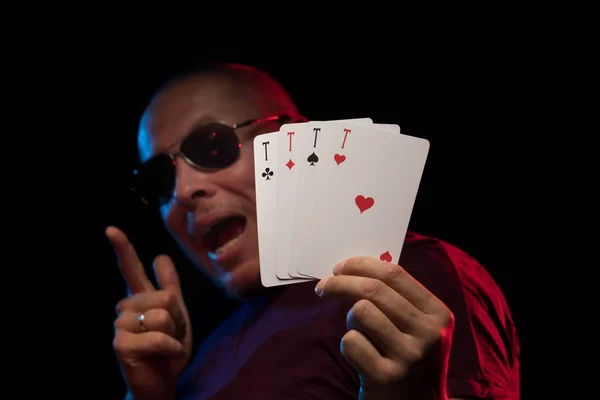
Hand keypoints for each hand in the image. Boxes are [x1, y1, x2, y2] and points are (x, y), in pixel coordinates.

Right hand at [107, 227, 191, 399]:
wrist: (161, 381)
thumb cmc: (168, 348)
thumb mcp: (177, 314)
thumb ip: (169, 287)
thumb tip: (161, 256)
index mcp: (140, 298)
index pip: (131, 269)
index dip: (123, 248)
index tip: (111, 230)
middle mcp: (126, 307)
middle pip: (165, 296)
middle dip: (178, 318)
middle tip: (170, 336)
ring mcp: (120, 325)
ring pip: (161, 315)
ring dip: (174, 335)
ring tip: (165, 346)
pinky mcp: (120, 344)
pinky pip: (157, 337)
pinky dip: (169, 348)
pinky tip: (165, 355)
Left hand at [315, 257, 453, 399]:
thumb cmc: (410, 360)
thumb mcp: (418, 327)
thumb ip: (397, 298)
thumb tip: (354, 268)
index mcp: (438, 314)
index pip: (393, 273)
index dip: (360, 265)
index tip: (339, 268)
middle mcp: (429, 333)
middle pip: (373, 290)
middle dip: (340, 283)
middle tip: (323, 287)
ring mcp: (410, 356)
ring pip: (361, 311)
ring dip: (350, 318)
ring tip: (358, 332)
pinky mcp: (388, 376)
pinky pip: (351, 342)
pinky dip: (348, 344)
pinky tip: (360, 355)